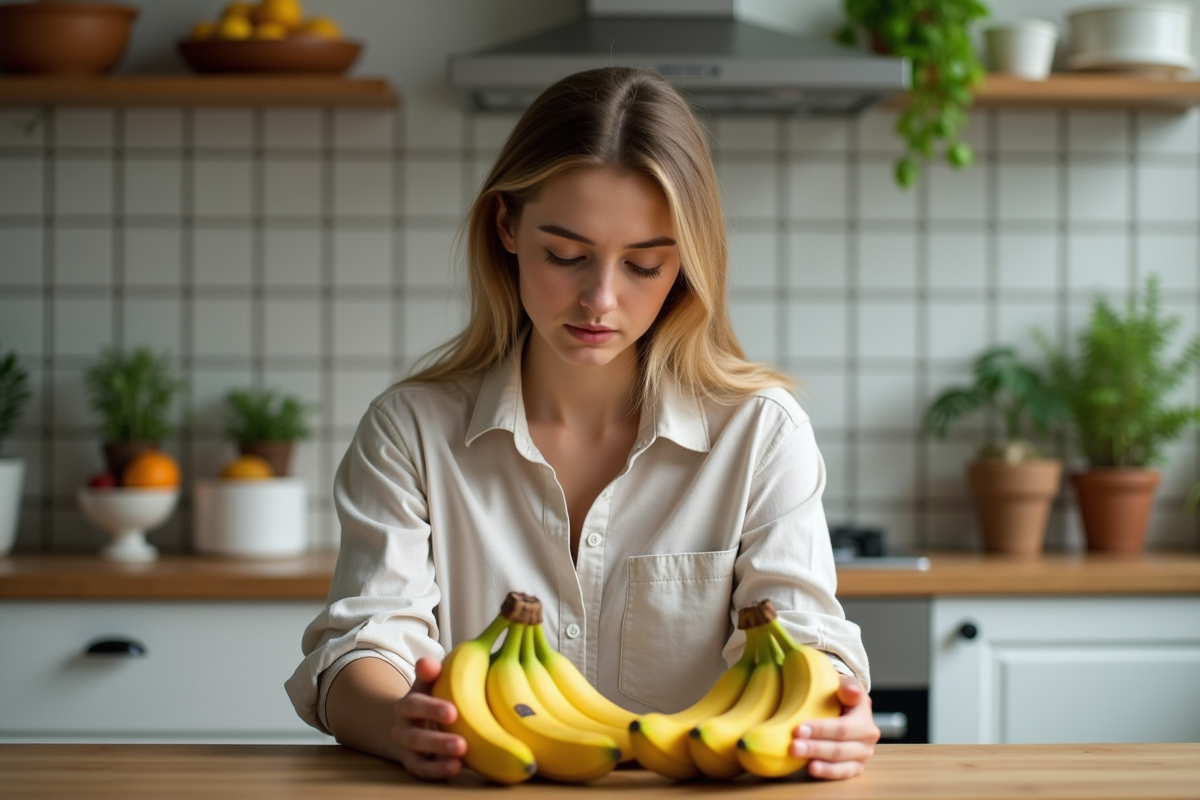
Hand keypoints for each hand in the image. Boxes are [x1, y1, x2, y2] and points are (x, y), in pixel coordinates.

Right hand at [392, 656, 467, 779]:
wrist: (414, 719)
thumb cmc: (432, 695)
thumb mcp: (430, 681)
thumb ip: (431, 672)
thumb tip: (427, 662)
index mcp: (407, 704)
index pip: (414, 705)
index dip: (431, 709)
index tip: (453, 713)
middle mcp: (403, 727)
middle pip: (415, 736)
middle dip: (438, 741)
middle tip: (462, 743)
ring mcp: (408, 748)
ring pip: (418, 756)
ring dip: (439, 758)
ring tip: (461, 757)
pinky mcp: (415, 763)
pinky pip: (423, 770)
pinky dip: (438, 771)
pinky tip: (456, 767)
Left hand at [790, 674, 879, 779]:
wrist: (845, 706)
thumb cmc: (841, 695)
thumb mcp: (847, 684)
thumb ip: (849, 686)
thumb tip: (849, 691)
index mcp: (865, 718)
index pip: (842, 728)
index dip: (821, 730)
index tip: (799, 729)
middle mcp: (867, 740)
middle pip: (838, 748)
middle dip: (814, 748)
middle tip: (793, 746)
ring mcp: (862, 755)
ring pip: (839, 762)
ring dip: (818, 761)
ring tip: (798, 757)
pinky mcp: (855, 767)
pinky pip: (842, 774)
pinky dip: (827, 773)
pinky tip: (811, 769)